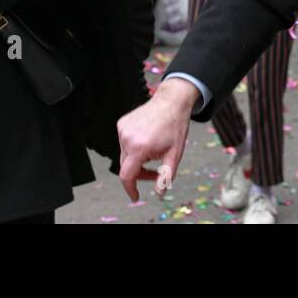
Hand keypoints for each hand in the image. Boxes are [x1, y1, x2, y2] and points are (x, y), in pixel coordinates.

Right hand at [116, 78, 198, 200]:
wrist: (172, 101)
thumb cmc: (175, 127)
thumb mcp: (175, 154)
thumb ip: (166, 176)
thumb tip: (160, 193)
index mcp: (139, 147)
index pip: (126, 176)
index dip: (130, 189)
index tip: (135, 197)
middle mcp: (127, 138)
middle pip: (126, 167)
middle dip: (139, 173)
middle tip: (155, 172)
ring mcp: (122, 129)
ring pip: (125, 155)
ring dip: (137, 160)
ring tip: (154, 152)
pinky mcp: (122, 123)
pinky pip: (125, 142)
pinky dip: (134, 147)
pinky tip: (147, 140)